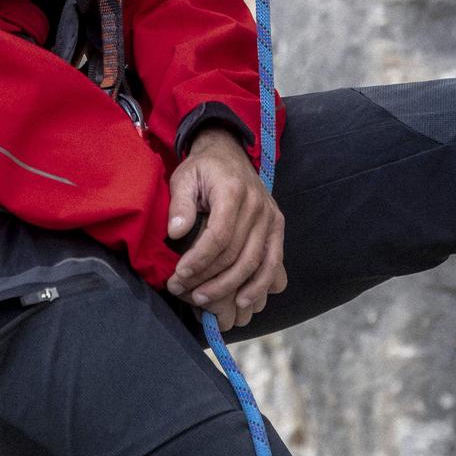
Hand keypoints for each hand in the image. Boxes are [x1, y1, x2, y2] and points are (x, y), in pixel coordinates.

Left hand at [164, 126, 286, 332]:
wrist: (228, 154)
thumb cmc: (203, 169)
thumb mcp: (184, 178)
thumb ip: (180, 204)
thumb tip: (177, 233)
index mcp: (233, 192)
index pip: (219, 235)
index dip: (199, 260)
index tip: (179, 274)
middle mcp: (258, 206)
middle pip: (236, 253)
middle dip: (209, 278)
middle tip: (184, 291)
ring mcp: (271, 218)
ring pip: (255, 263)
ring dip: (230, 287)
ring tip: (205, 300)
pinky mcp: (278, 227)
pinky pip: (273, 262)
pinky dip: (260, 285)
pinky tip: (243, 300)